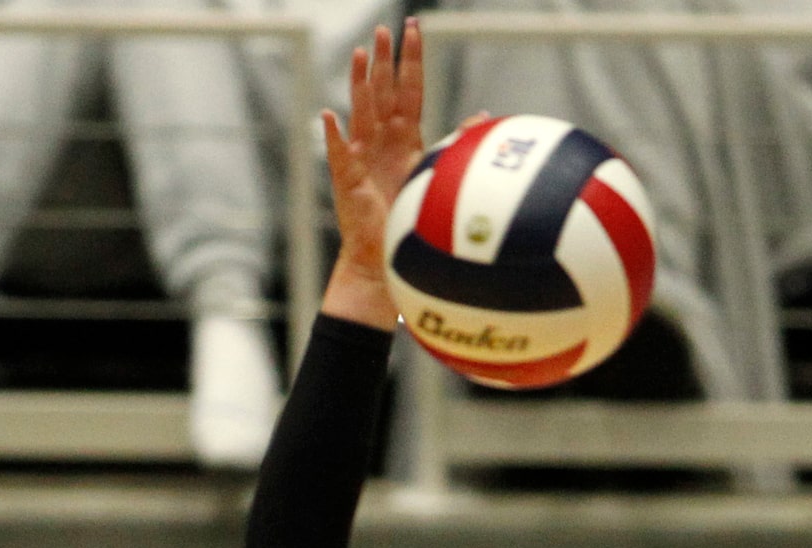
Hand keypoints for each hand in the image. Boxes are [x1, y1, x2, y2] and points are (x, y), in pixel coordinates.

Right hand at [320, 18, 424, 329]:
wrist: (385, 257)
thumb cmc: (408, 217)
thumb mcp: (435, 174)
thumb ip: (454, 142)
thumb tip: (481, 117)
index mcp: (403, 136)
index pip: (409, 89)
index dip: (411, 60)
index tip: (414, 27)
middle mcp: (381, 139)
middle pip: (382, 91)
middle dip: (383, 60)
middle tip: (384, 28)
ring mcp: (361, 155)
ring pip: (361, 111)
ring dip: (359, 83)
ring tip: (359, 55)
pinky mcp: (346, 178)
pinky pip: (339, 153)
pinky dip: (334, 135)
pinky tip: (330, 116)